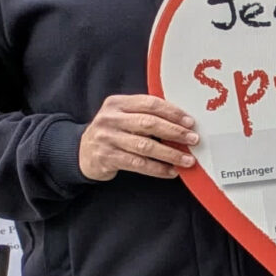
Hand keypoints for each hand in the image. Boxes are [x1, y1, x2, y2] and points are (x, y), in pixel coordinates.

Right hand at [78, 95, 196, 180]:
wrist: (83, 151)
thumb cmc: (113, 132)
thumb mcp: (123, 116)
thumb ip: (145, 114)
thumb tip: (182, 122)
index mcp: (117, 103)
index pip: (149, 103)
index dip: (172, 112)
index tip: (190, 122)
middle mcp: (110, 119)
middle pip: (148, 124)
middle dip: (175, 132)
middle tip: (193, 140)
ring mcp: (107, 138)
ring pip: (145, 146)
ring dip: (170, 154)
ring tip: (187, 159)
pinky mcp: (107, 157)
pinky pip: (138, 164)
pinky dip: (157, 168)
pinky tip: (171, 171)